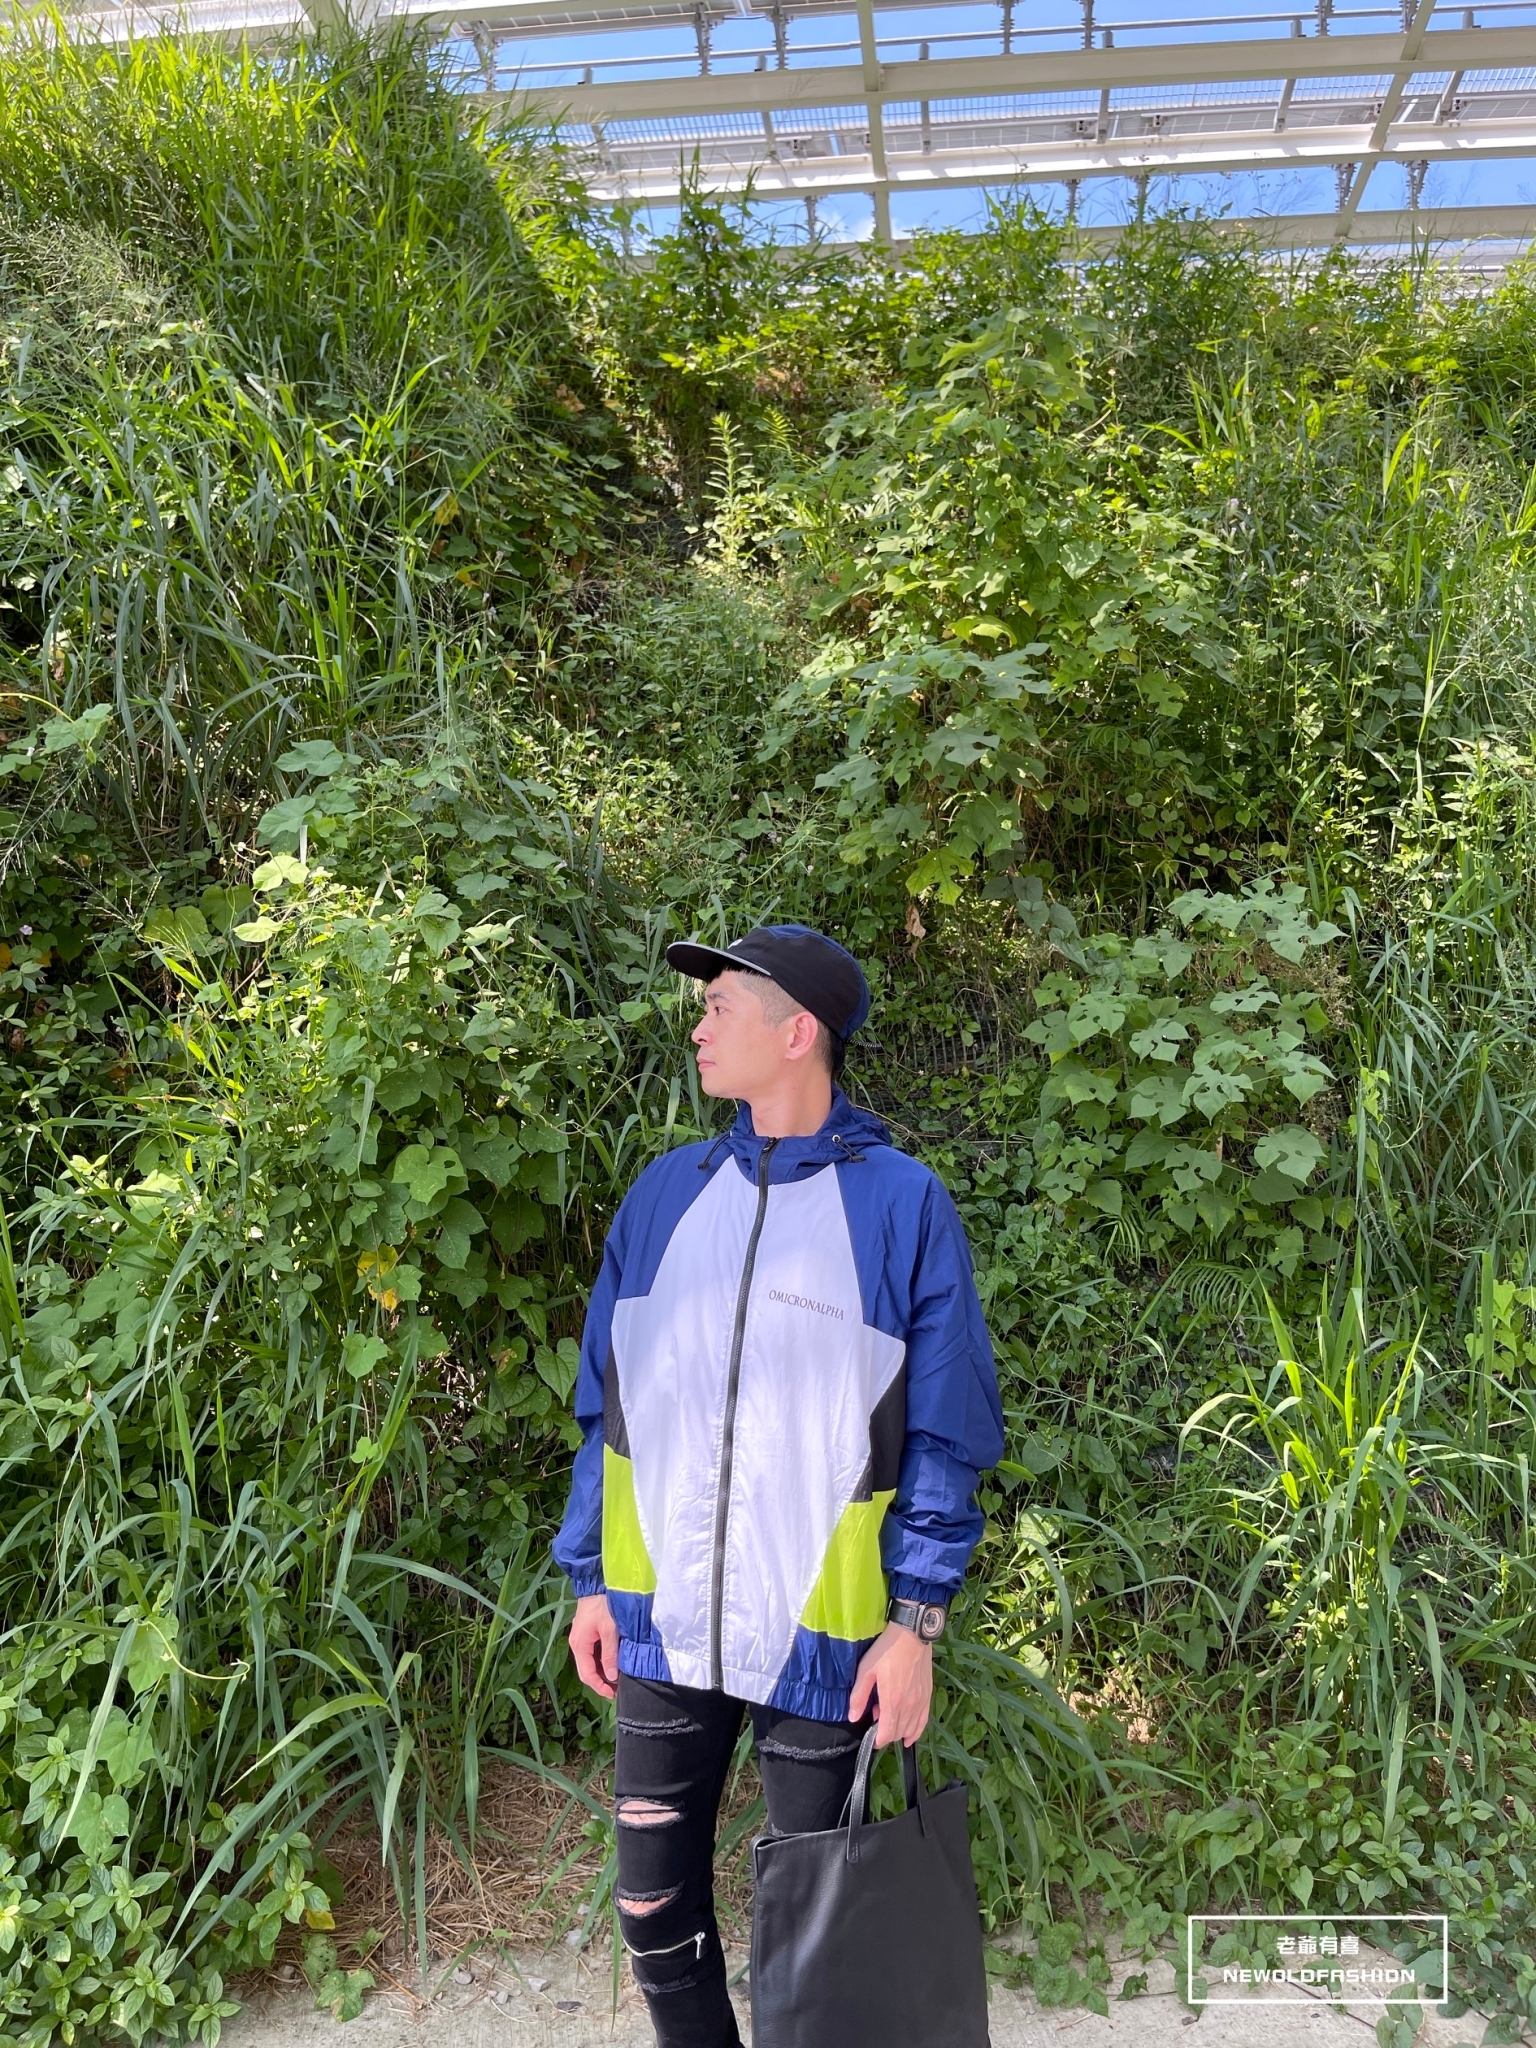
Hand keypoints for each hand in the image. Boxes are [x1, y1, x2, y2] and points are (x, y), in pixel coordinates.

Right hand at [569, 1593, 619, 1698]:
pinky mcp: (586, 1633)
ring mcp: (580, 1638)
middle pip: (586, 1671)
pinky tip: (612, 1663)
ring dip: (601, 1672)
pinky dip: (600, 1661)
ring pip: (589, 1662)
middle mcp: (577, 1644)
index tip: (613, 1694)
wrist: (596, 1583)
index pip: (587, 1674)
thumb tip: (612, 1676)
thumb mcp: (610, 1629)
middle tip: (616, 1689)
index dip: (599, 1687)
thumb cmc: (603, 1604)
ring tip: (616, 1679)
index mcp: (580, 1645)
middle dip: (600, 1682)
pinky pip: (592, 1653)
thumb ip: (610, 1653)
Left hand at [848, 1623, 932, 1746]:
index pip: (887, 1733)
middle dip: (885, 1732)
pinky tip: (910, 1735)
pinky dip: (916, 1731)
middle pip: (898, 1733)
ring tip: (889, 1717)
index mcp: (892, 1702)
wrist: (911, 1634)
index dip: (878, 1740)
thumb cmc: (886, 1650)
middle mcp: (909, 1706)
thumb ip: (859, 1696)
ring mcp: (920, 1702)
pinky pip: (923, 1721)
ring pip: (911, 1729)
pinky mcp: (927, 1695)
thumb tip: (853, 1717)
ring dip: (899, 1731)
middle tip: (875, 1715)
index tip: (871, 1738)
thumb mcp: (866, 1670)